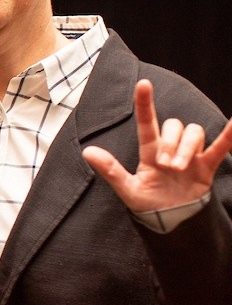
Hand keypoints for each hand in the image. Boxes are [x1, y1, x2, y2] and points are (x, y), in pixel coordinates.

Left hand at [82, 79, 231, 211]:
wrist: (171, 221)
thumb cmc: (147, 204)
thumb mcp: (127, 189)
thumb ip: (110, 170)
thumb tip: (87, 151)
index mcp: (149, 152)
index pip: (146, 122)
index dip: (144, 103)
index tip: (143, 83)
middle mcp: (169, 148)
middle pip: (174, 126)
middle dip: (170, 142)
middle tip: (165, 165)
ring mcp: (189, 155)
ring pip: (194, 132)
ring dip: (187, 146)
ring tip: (179, 167)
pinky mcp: (206, 165)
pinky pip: (221, 146)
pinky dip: (229, 134)